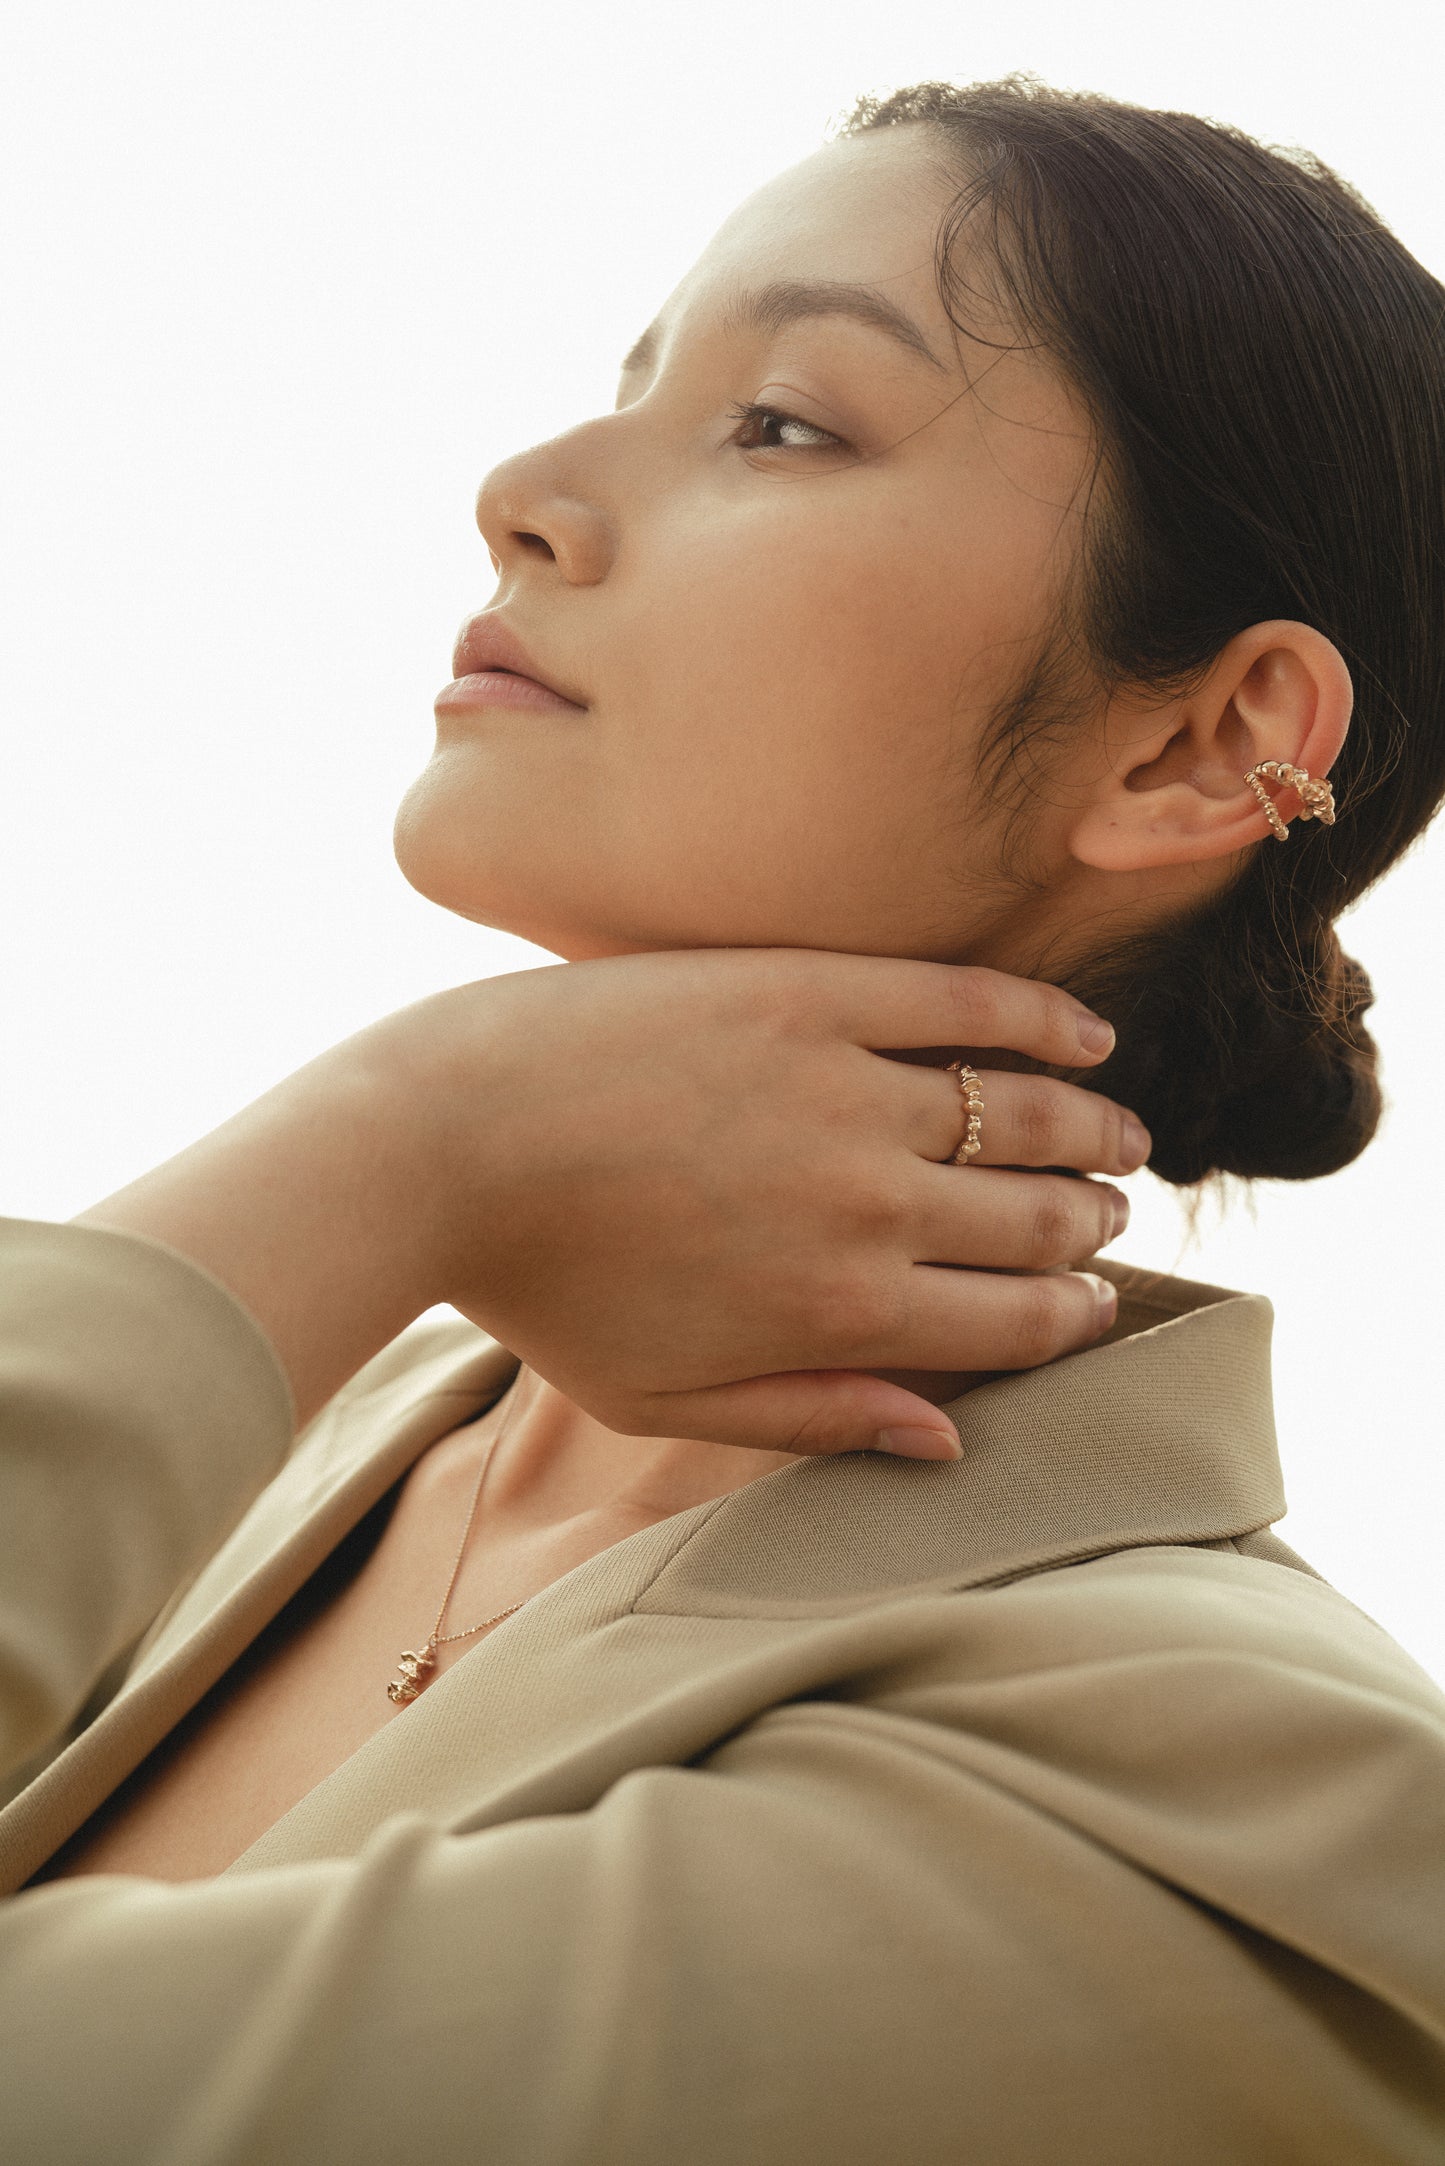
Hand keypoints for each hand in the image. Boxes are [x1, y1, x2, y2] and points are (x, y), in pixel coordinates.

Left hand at [79, 949, 1145, 1454]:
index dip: (1073, 1315)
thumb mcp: (661, 1401)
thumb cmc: (539, 1288)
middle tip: (1105, 1217)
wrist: (442, 1142)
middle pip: (1037, 1219)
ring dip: (1092, 1131)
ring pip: (1023, 1113)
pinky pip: (966, 1001)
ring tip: (1118, 1138)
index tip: (1094, 1302)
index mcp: (840, 1315)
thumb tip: (947, 1441)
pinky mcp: (811, 992)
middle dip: (1091, 1226)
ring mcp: (845, 1089)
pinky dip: (1043, 1021)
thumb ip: (812, 1420)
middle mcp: (869, 1206)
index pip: (1014, 1322)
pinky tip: (1084, 1038)